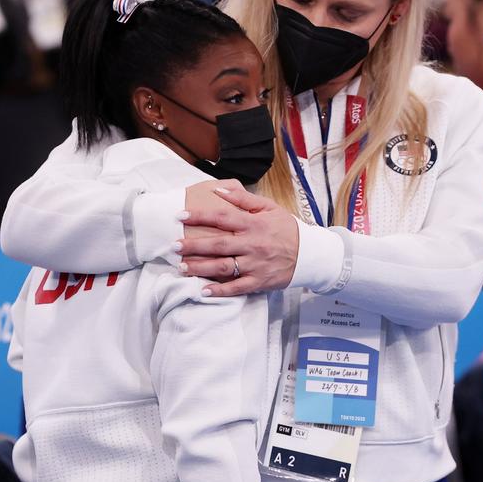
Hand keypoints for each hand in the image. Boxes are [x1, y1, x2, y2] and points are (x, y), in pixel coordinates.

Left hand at [176, 187, 297, 296]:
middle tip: (173, 246)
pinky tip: (203, 291)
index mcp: (253, 224)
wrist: (309, 253)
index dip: (200, 216)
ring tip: (182, 267)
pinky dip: (219, 291)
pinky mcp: (258, 281)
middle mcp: (252, 244)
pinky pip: (236, 288)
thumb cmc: (286, 228)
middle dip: (193, 246)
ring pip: (223, 267)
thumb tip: (218, 190)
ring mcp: (254, 264)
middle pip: (218, 245)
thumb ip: (242, 199)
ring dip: (200, 268)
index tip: (180, 216)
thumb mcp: (268, 207)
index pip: (222, 217)